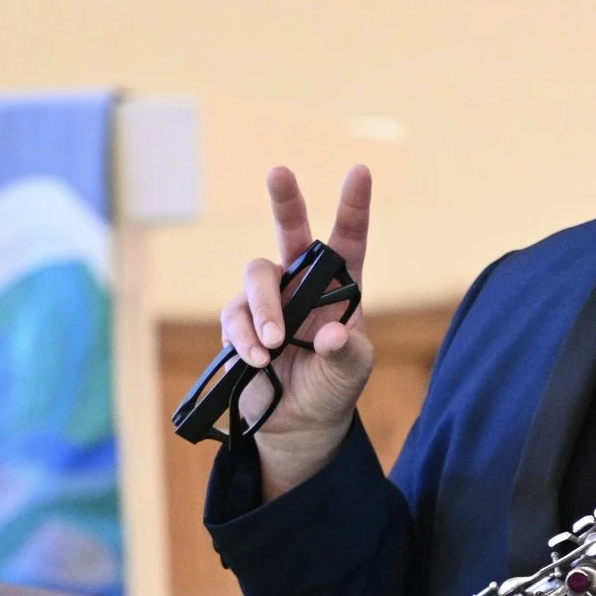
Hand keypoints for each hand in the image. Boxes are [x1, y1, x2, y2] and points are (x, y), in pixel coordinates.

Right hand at [219, 163, 374, 498]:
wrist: (297, 423)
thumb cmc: (332, 388)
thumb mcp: (351, 373)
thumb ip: (346, 352)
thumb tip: (331, 335)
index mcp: (339, 286)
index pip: (348, 239)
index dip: (353, 205)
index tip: (360, 171)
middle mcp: (302, 284)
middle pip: (290, 232)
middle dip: (285, 200)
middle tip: (279, 172)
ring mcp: (269, 302)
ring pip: (257, 278)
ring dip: (263, 311)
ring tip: (271, 347)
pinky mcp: (241, 324)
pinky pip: (235, 317)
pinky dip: (243, 338)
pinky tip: (256, 361)